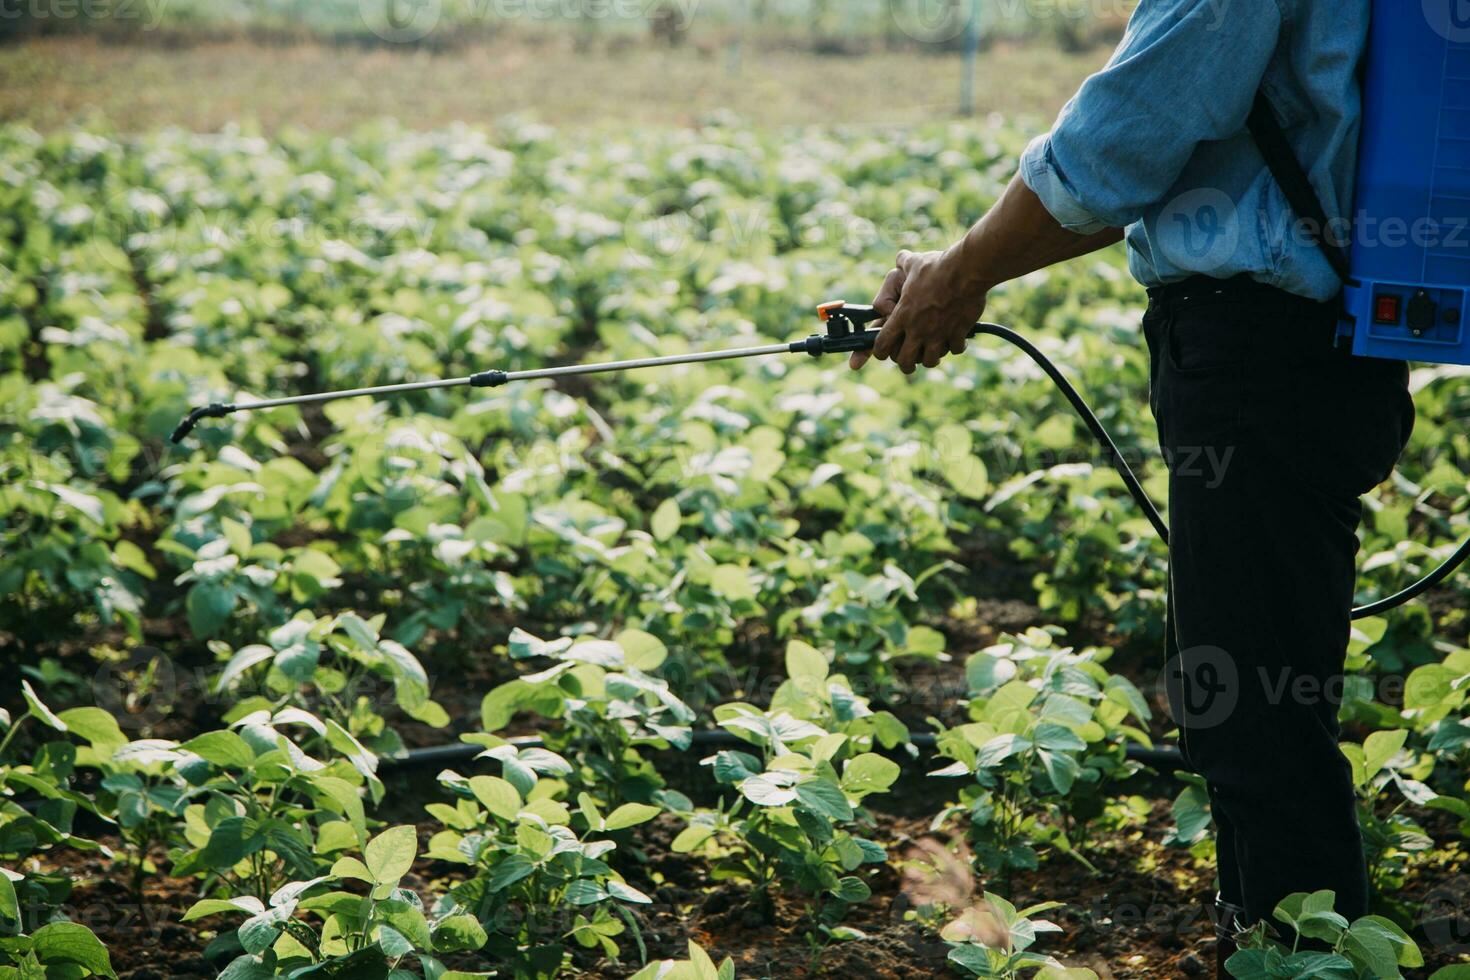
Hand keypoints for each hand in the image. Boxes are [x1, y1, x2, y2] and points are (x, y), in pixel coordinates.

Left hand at [848, 248, 987, 373]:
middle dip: (905, 363)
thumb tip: (900, 257)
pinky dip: (955, 346)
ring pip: (930, 361)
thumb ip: (903, 263)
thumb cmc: (937, 266)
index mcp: (902, 315)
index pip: (882, 344)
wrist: (966, 270)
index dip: (880, 351)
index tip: (884, 350)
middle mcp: (918, 329)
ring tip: (933, 351)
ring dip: (930, 358)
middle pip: (904, 361)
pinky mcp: (958, 333)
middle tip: (910, 359)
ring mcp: (938, 334)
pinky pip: (955, 349)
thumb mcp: (914, 262)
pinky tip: (957, 339)